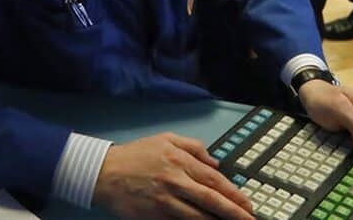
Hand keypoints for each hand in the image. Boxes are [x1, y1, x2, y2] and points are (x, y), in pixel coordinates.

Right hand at [93, 133, 254, 219]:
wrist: (104, 173)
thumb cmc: (136, 156)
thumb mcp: (166, 139)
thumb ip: (194, 147)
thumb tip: (216, 162)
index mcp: (179, 160)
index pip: (214, 180)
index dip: (234, 194)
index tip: (248, 204)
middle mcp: (174, 181)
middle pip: (211, 200)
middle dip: (233, 212)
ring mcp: (164, 201)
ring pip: (197, 216)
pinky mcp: (153, 216)